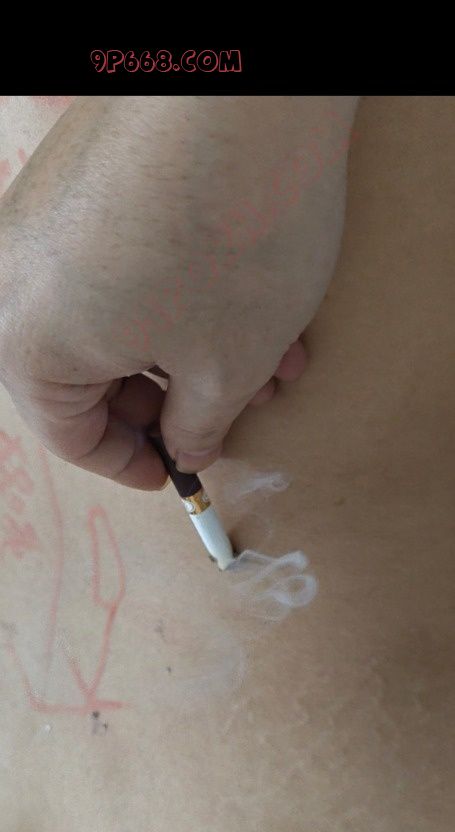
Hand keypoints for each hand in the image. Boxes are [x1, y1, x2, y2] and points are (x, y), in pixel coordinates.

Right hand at [0, 95, 357, 488]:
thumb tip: (187, 444)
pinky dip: (176, 294)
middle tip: (236, 408)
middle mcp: (13, 278)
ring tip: (268, 357)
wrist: (246, 90)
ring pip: (111, 317)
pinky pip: (116, 263)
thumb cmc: (231, 241)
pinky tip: (247, 299)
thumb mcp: (227, 365)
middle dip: (175, 399)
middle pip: (88, 375)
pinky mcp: (76, 174)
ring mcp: (40, 216)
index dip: (133, 464)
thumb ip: (198, 426)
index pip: (71, 437)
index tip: (179, 471)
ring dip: (189, 349)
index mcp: (25, 344)